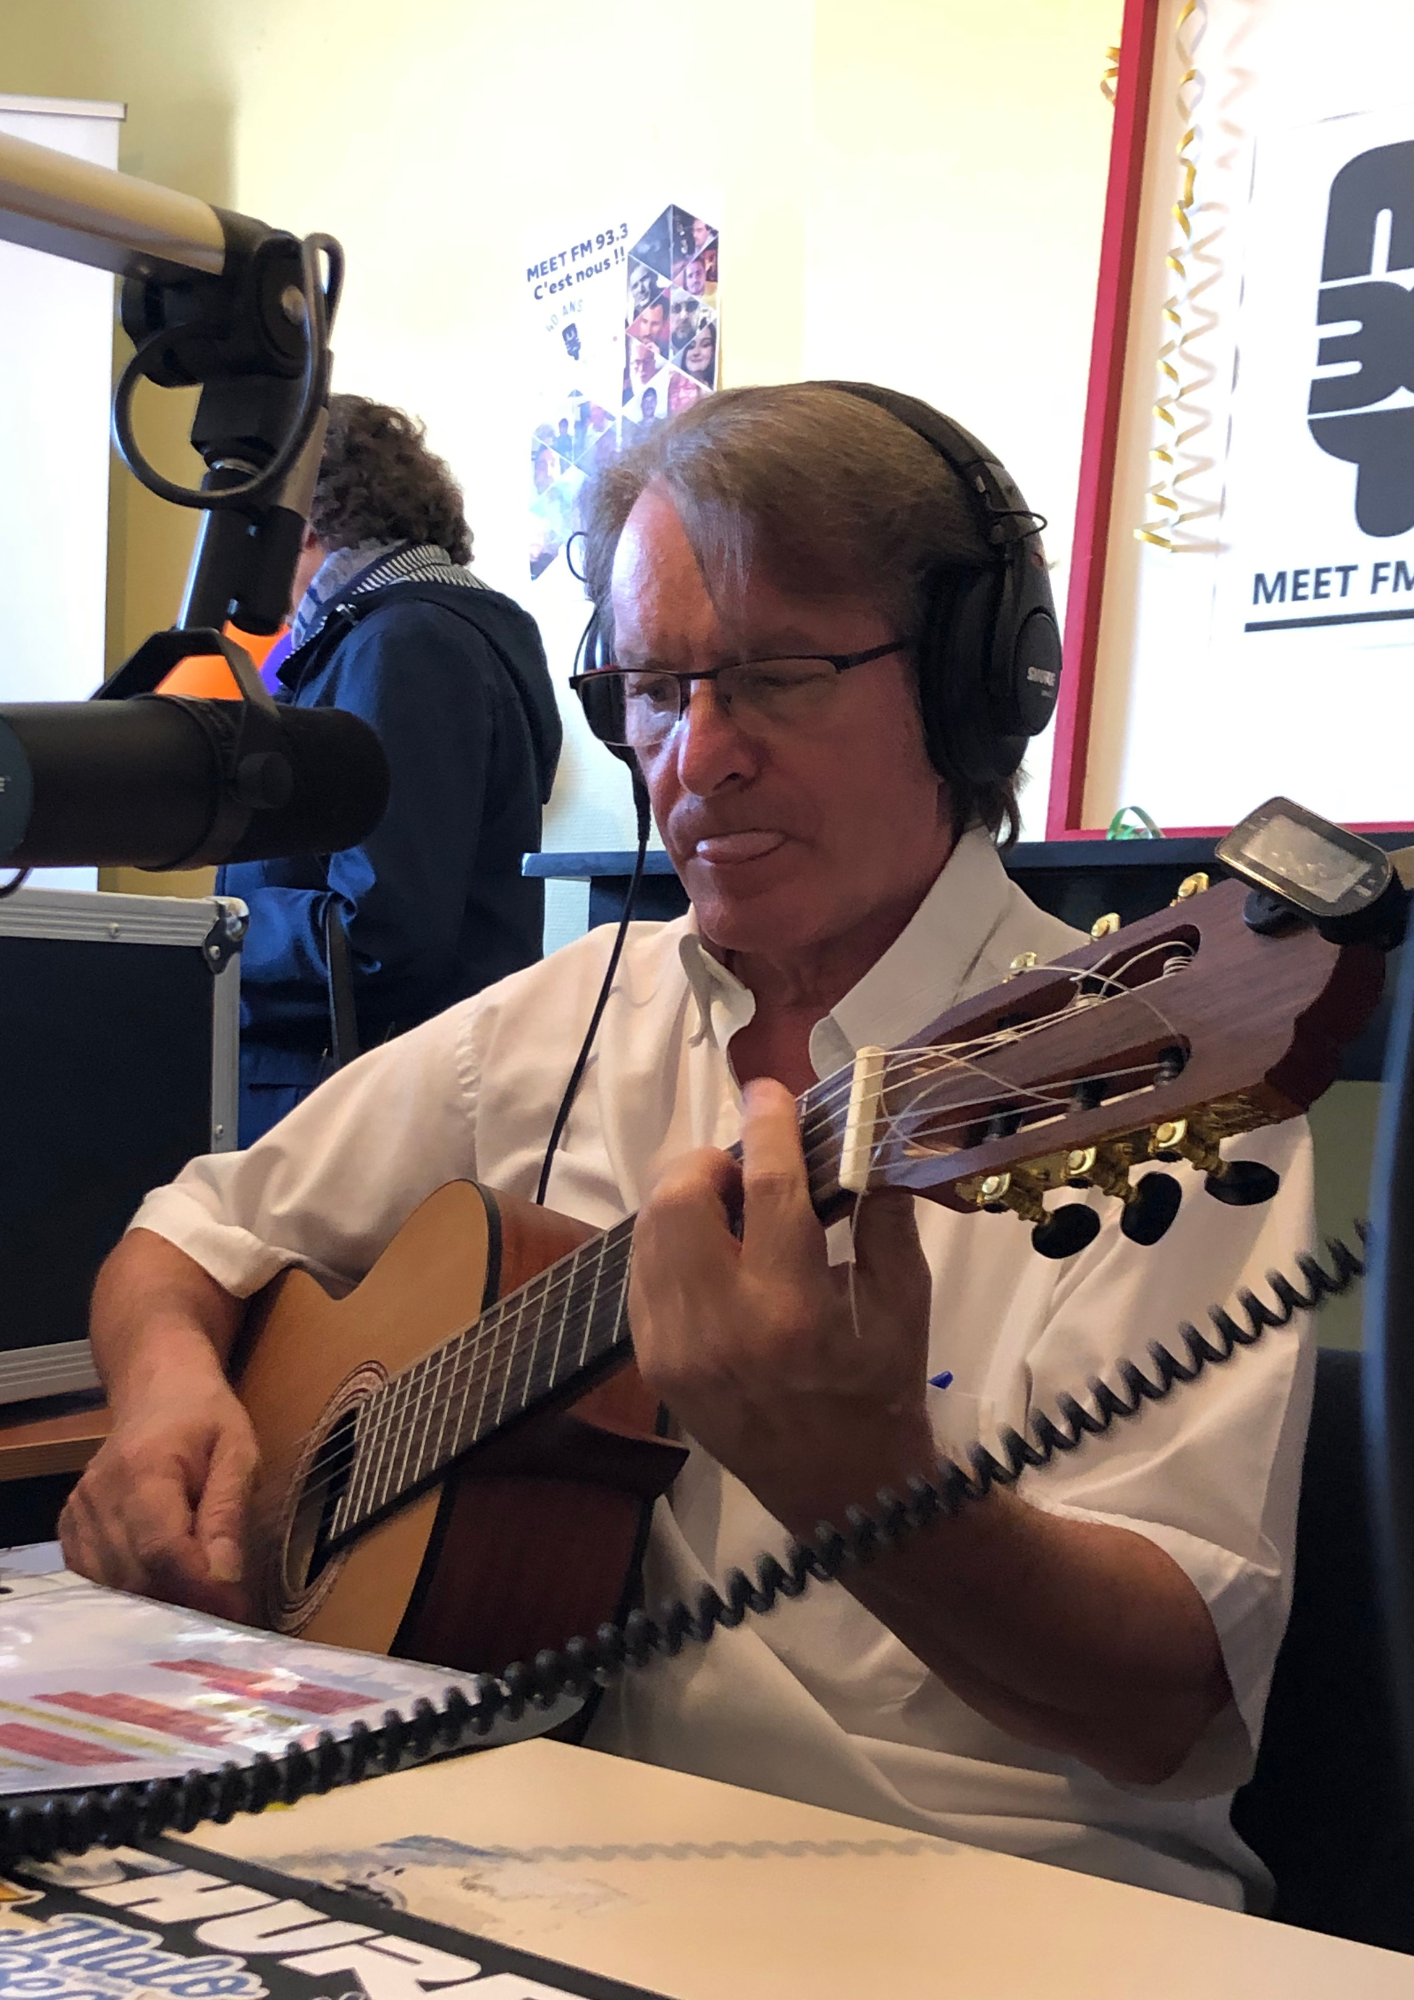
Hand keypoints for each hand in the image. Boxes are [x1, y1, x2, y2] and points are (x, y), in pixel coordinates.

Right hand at [60, 1367, 259, 1622]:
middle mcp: (98, 1496)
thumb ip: (228, 1513)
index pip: (160, 1549)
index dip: (197, 1588)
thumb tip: (225, 1579)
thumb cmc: (206, 1420)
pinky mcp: (69, 1529)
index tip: (234, 1610)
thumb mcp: (239, 1453)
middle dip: (183, 1601)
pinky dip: (130, 1592)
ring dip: (158, 1602)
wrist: (158, 1392)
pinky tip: (161, 1582)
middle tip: (224, 1608)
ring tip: (198, 1595)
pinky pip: (96, 1580)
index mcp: (143, 1469)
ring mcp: (77, 1514)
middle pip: (134, 1576)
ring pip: (114, 1587)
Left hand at [628, 1076, 935, 1530]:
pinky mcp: (653, 1363)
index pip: (769, 1191)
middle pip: (680, 1201)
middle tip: (747, 1165)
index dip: (768, 1128)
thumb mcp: (905, 1303)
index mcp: (792, 1312)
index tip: (770, 1089)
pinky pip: (642, 1274)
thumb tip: (864, 1139)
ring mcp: (674, 1348)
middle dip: (710, 1162)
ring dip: (686, 1198)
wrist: (839, 1490)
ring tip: (730, 1203)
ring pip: (649, 1231)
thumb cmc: (881, 1390)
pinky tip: (711, 1251)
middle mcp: (720, 1328)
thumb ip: (884, 1216)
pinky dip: (671, 1244)